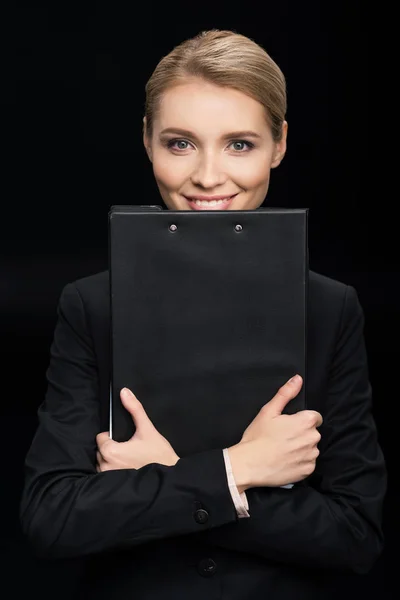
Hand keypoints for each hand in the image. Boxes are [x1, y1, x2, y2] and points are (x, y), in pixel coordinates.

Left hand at [96, 388, 179, 471]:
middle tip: (129, 449)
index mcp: (111, 451)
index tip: (124, 439)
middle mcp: (107, 466)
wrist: (170, 477)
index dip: (111, 436)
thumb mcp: (148, 429)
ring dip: (111, 461)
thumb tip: (125, 392)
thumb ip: (135, 409)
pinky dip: (114, 471)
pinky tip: (127, 469)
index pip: (100, 438)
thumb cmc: (159, 455)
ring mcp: (110, 479)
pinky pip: (106, 476)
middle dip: (111, 448)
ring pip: (103, 463)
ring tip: (129, 460)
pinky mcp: (114, 487)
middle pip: (100, 451)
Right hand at [228, 375, 322, 489]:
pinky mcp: (307, 471)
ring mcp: (311, 456)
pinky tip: (286, 460)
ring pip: (311, 447)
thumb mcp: (268, 411)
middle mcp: (312, 439)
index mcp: (305, 422)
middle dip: (302, 432)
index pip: (315, 417)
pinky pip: (309, 463)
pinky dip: (300, 461)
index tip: (290, 424)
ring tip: (284, 449)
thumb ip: (286, 393)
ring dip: (302, 447)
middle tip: (283, 436)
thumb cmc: (258, 437)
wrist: (249, 464)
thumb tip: (297, 379)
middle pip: (313, 432)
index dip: (302, 419)